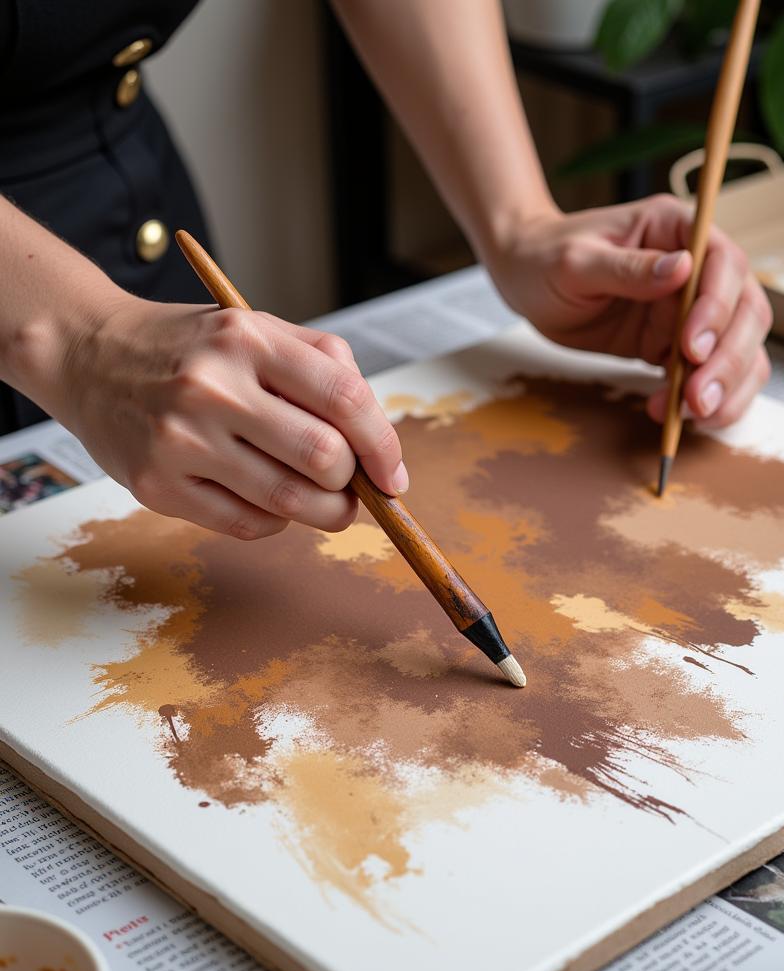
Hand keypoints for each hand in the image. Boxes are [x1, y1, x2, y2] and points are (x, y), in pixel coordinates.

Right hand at [50, 295, 405, 539]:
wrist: (88, 354)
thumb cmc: (194, 349)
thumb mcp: (261, 329)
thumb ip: (329, 371)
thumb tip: (382, 449)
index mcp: (249, 340)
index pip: (345, 401)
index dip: (383, 446)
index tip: (393, 474)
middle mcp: (213, 388)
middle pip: (325, 459)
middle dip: (354, 485)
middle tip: (352, 487)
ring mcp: (180, 439)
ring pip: (290, 503)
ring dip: (325, 513)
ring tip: (325, 502)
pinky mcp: (157, 485)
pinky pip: (247, 525)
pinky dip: (276, 522)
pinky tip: (270, 500)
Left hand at [488, 195, 771, 427]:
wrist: (526, 281)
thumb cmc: (545, 257)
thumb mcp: (577, 261)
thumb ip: (628, 268)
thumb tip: (681, 270)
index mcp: (678, 230)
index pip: (725, 264)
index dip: (719, 307)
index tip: (692, 347)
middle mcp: (697, 268)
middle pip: (746, 312)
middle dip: (729, 359)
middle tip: (697, 398)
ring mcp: (692, 309)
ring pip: (740, 349)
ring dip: (727, 387)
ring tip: (692, 415)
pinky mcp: (677, 344)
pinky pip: (710, 374)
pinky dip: (705, 400)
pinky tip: (674, 415)